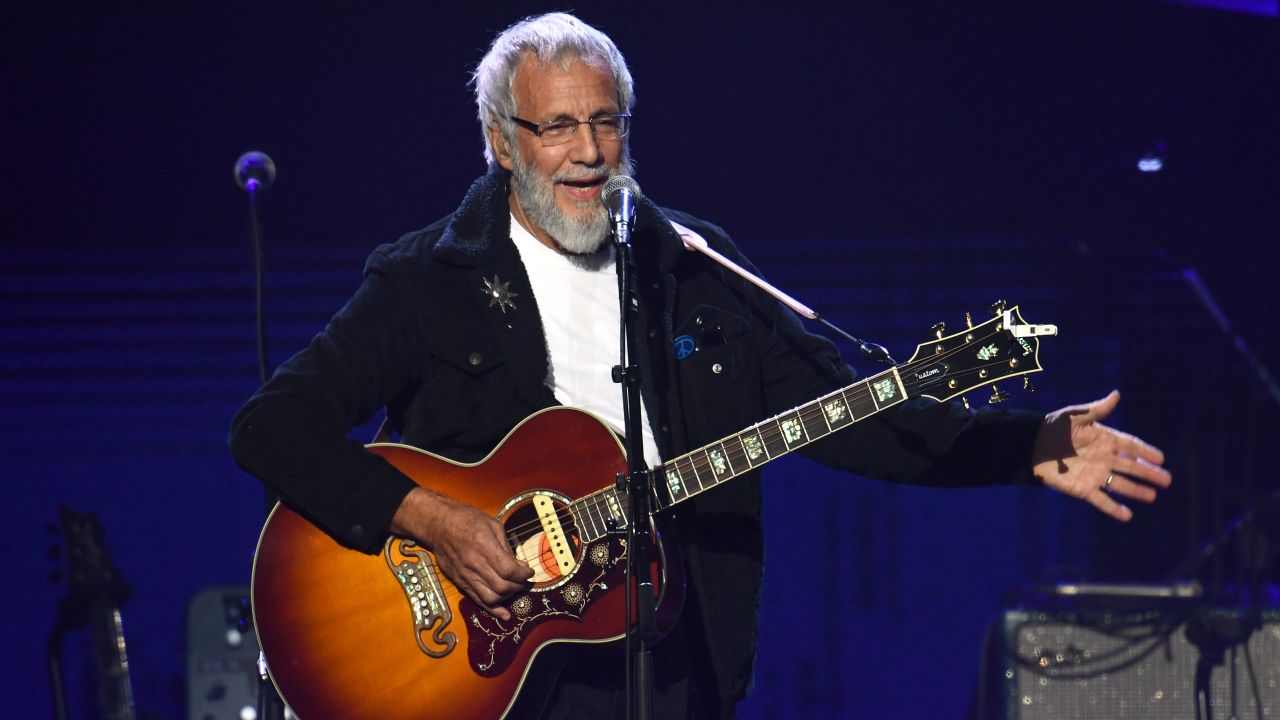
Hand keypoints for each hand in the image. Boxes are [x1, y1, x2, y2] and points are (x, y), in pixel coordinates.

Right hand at [390, 488, 532, 620]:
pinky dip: (492, 609)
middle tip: (523, 581)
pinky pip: (477, 600)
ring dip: (507, 597)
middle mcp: (475, 564)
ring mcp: (466, 575)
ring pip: (491, 598)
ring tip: (514, 589)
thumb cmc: (467, 520)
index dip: (524, 574)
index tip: (529, 572)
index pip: (509, 570)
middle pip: (502, 587)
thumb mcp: (493, 525)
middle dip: (518, 586)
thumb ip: (506, 547)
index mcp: (484, 547)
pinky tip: (504, 614)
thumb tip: (519, 565)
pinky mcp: (460, 582)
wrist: (439, 525)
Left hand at [1031, 390, 1171, 520]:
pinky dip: (1113, 508)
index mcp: (1104, 439)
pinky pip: (1101, 500)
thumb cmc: (1053, 427)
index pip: (1130, 446)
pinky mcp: (1083, 488)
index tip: (1160, 458)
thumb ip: (1096, 410)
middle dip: (1148, 473)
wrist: (1031, 445)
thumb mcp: (1074, 417)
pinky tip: (1127, 515)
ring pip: (1120, 484)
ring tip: (1152, 496)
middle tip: (1166, 479)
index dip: (1145, 452)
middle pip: (1130, 467)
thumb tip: (1116, 394)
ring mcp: (1094, 474)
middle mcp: (1103, 458)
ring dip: (1136, 491)